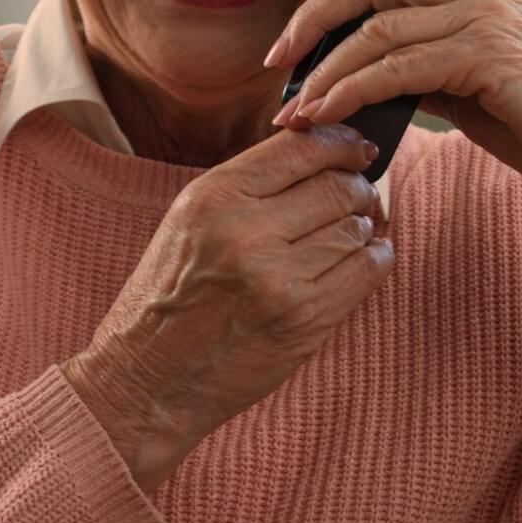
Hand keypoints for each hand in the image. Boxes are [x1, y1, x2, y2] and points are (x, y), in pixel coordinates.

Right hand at [61, 124, 393, 494]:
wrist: (147, 379)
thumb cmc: (168, 296)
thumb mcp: (190, 219)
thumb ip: (251, 185)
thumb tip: (324, 155)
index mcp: (214, 196)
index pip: (303, 147)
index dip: (342, 143)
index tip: (357, 149)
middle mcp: (247, 231)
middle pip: (338, 186)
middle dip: (357, 188)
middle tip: (358, 195)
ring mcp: (279, 279)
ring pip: (356, 228)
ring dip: (363, 227)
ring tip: (349, 234)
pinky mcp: (304, 321)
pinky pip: (368, 271)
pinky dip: (374, 259)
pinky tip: (360, 260)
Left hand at [265, 0, 521, 211]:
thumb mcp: (472, 81)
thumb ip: (425, 63)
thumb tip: (362, 75)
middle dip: (315, 14)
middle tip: (279, 54)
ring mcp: (485, 18)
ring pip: (377, 27)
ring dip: (323, 71)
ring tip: (294, 108)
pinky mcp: (486, 58)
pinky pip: (397, 69)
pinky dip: (350, 93)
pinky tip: (326, 117)